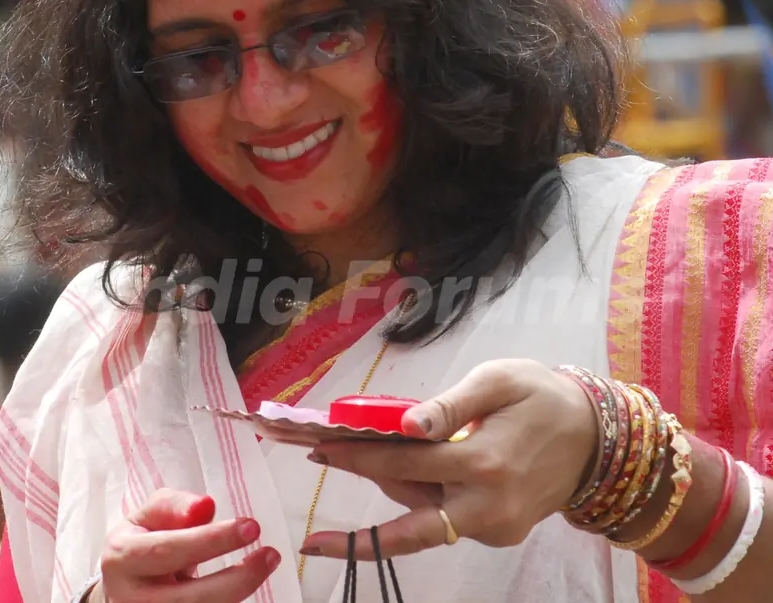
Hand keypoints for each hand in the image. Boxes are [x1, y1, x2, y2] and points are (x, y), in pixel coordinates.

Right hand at [94, 488, 279, 601]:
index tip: (251, 527)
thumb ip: (174, 507)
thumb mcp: (148, 516)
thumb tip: (206, 507)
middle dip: (235, 578)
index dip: (210, 540)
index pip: (168, 550)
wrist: (121, 585)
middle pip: (188, 597)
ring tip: (268, 562)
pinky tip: (247, 583)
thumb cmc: (142, 541)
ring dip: (238, 592)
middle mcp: (130, 597)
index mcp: (122, 557)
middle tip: (270, 554)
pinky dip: (227, 602)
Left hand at [300, 359, 597, 559]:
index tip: (320, 449)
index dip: (358, 457)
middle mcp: (487, 506)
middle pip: (406, 506)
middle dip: (359, 484)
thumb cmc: (543, 396)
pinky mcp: (500, 534)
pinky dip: (422, 495)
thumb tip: (405, 425)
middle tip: (319, 462)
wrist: (596, 439)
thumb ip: (450, 404)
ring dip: (390, 490)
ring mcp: (494, 527)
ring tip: (355, 454)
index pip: (405, 463)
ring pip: (424, 515)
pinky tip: (407, 470)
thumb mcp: (499, 380)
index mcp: (484, 462)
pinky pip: (446, 518)